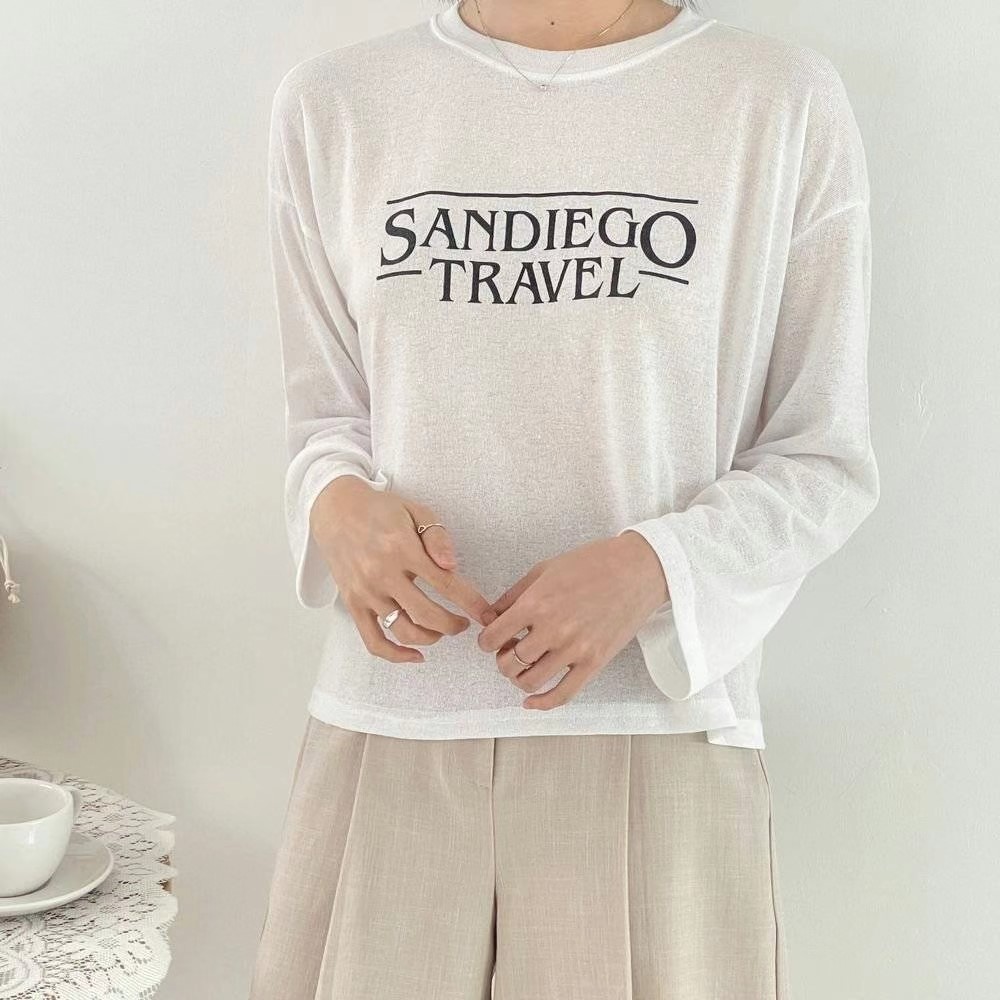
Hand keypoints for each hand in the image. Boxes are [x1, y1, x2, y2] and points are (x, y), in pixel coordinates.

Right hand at [311, 474, 494, 663]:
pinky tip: (415, 655)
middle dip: (453, 625)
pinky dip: (395, 655)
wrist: (336, 510)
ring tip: (441, 631)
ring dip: (431, 638)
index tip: (485, 614)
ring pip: (404, 631)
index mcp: (402, 549)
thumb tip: (452, 565)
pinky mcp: (353, 604)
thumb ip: (437, 537)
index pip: (446, 584)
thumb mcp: (415, 511)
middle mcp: (383, 574)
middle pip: (428, 615)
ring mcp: (366, 592)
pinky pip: (373, 640)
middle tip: (464, 623)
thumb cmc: (380, 510)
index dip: (471, 602)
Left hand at [477, 531, 668, 708]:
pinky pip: (563, 694)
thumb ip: (513, 596)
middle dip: (502, 659)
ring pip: (530, 681)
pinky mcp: (594, 662)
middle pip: (509, 663)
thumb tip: (489, 617)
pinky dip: (542, 703)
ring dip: (518, 678)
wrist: (636, 570)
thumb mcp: (544, 570)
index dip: (486, 641)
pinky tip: (531, 701)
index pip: (493, 637)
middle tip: (509, 650)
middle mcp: (553, 629)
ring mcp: (575, 649)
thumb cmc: (591, 564)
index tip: (490, 640)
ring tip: (524, 666)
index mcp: (536, 603)